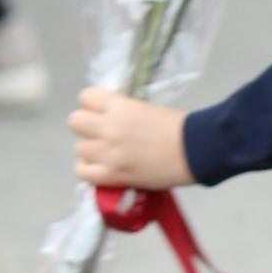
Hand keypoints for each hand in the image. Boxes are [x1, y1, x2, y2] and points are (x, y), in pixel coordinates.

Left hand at [71, 90, 190, 193]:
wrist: (196, 151)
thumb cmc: (178, 127)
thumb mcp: (146, 109)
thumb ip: (123, 111)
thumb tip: (109, 116)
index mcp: (119, 106)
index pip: (85, 96)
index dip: (93, 105)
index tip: (103, 112)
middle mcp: (108, 127)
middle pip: (75, 121)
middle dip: (87, 127)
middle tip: (103, 134)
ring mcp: (108, 153)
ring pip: (78, 148)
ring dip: (91, 150)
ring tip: (106, 154)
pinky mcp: (113, 175)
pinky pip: (82, 171)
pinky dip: (89, 169)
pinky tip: (102, 167)